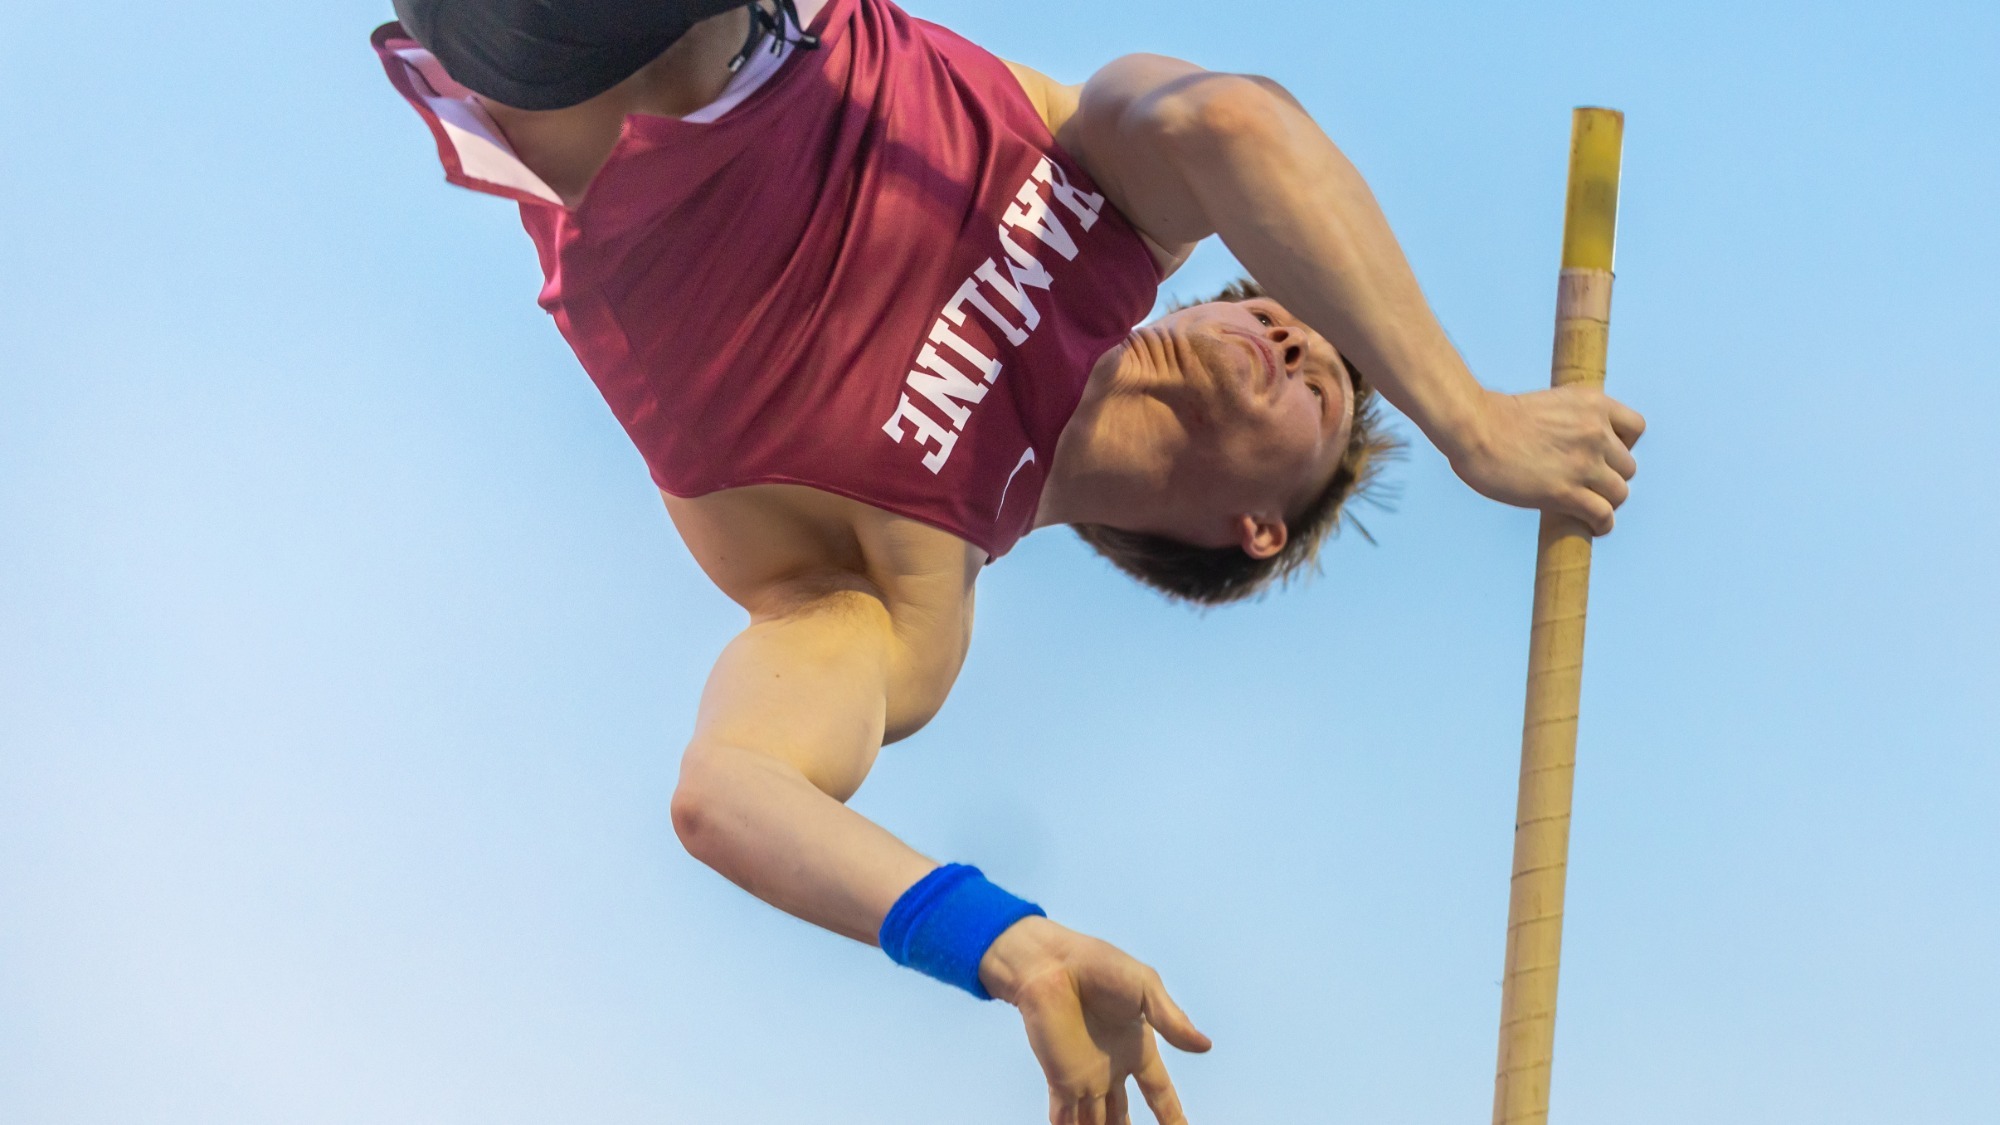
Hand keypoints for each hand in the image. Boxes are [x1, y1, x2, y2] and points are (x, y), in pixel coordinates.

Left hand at [980, 918, 1211, 1124]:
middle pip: (1124, 1117)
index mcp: (1137, 1048)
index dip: (1172, 1117)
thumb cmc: (1099, 967)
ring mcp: (1084, 1077)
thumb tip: (1204, 1046)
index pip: (1160, 1094)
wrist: (1051, 964)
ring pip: (1096, 1124)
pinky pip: (1065, 1119)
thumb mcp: (1146, 987)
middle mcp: (1112, 1068)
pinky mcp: (1059, 1079)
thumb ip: (1172, 1021)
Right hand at [1443, 386, 1644, 533]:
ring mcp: (1583, 463)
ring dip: (1606, 501)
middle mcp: (1595, 432)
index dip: (1622, 445)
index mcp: (1593, 404)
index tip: (1601, 454)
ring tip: (1588, 507)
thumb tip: (1577, 449)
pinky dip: (1602, 524)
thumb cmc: (1497, 418)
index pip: (1636, 428)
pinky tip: (1593, 527)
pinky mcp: (1566, 492)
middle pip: (1627, 466)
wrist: (1474, 429)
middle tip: (1585, 483)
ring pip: (1619, 493)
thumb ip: (1573, 420)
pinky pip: (1602, 514)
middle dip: (1609, 476)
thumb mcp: (1550, 404)